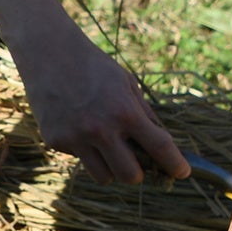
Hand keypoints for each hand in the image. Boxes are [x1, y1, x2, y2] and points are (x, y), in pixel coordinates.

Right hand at [9, 17, 188, 183]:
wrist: (49, 54)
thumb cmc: (94, 68)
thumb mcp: (126, 85)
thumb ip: (143, 116)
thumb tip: (161, 145)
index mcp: (125, 112)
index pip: (159, 148)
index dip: (175, 165)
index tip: (182, 173)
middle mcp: (101, 130)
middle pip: (130, 176)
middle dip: (137, 172)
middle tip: (135, 161)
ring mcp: (75, 138)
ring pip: (103, 176)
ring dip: (110, 167)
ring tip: (105, 147)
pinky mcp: (55, 141)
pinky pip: (79, 159)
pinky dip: (84, 150)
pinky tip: (76, 126)